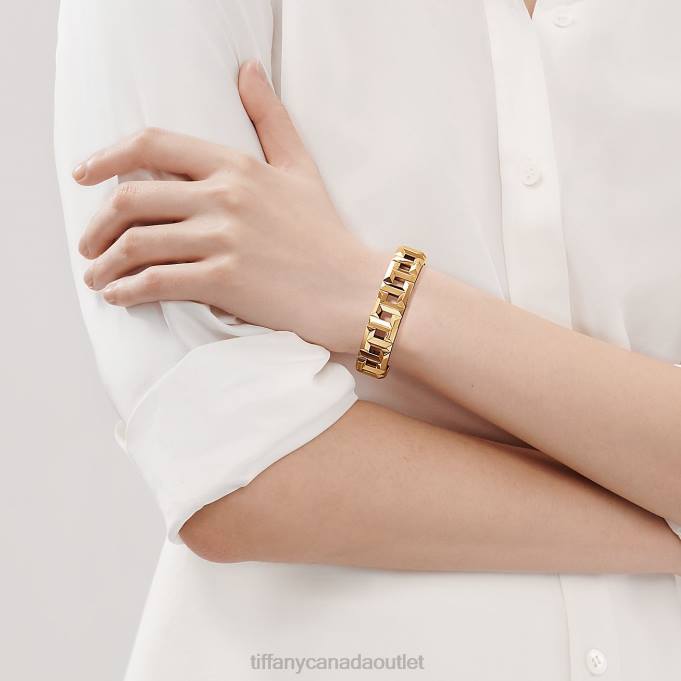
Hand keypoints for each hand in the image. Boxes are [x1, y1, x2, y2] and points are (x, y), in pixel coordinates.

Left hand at [74, 59, 384, 353]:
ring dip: (105, 263)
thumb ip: (270, 118)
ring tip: (97, 277)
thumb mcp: (299, 167)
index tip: (82, 175)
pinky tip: (119, 297)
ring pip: (137, 243)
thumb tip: (249, 69)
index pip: (151, 145)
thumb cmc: (324, 232)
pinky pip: (156, 282)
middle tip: (89, 244)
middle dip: (97, 224)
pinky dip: (127, 291)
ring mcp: (222, 239)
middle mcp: (223, 197)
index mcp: (235, 165)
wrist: (349, 287)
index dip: (105, 156)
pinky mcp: (223, 280)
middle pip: (131, 198)